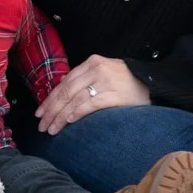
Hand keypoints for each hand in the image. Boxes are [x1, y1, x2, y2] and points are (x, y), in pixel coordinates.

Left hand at [35, 54, 149, 134]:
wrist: (153, 82)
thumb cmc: (126, 81)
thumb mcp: (103, 72)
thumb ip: (84, 78)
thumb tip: (62, 88)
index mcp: (91, 63)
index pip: (64, 83)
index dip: (50, 99)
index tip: (40, 113)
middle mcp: (96, 70)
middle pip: (66, 92)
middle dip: (51, 110)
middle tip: (41, 125)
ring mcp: (105, 81)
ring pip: (75, 100)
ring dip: (60, 116)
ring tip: (52, 129)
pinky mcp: (114, 94)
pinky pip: (91, 104)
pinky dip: (77, 112)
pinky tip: (68, 121)